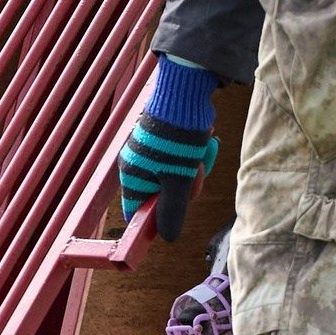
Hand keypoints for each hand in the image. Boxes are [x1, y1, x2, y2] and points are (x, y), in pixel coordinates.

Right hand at [117, 112, 219, 242]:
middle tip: (195, 172)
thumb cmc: (177, 139)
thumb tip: (168, 238)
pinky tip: (202, 143)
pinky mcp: (166, 141)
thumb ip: (172, 211)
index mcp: (133, 175)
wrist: (184, 96)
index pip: (136, 210)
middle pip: (162, 195)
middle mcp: (138, 164)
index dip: (154, 219)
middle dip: (185, 186)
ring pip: (177, 176)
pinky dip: (195, 155)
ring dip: (194, 169)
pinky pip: (182, 160)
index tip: (174, 217)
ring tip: (201, 152)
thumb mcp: (178, 180)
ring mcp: (152, 152)